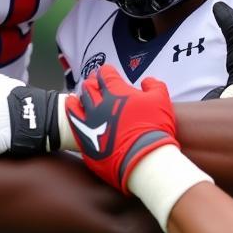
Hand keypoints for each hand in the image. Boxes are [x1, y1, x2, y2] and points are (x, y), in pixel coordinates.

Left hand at [65, 65, 177, 192]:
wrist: (143, 159)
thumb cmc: (154, 128)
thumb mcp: (161, 100)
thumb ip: (154, 85)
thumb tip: (147, 81)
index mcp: (117, 91)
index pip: (106, 73)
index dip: (107, 72)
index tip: (109, 74)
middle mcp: (100, 103)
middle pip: (90, 86)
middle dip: (93, 83)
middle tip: (96, 85)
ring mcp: (90, 120)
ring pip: (80, 100)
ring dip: (83, 95)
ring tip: (86, 95)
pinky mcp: (84, 137)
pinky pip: (72, 118)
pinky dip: (71, 108)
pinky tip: (72, 105)